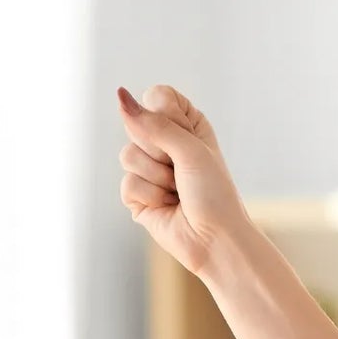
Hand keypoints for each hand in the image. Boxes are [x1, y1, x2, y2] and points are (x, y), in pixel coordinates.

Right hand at [116, 85, 248, 277]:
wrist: (216, 241)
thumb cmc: (214, 195)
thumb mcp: (191, 150)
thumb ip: (155, 123)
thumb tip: (121, 97)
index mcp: (186, 125)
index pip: (157, 96)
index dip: (167, 116)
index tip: (188, 140)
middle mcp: (165, 143)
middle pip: (136, 123)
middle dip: (160, 150)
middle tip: (182, 171)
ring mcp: (149, 169)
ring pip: (127, 155)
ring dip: (157, 177)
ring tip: (177, 192)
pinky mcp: (137, 195)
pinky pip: (127, 183)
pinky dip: (150, 197)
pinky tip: (168, 207)